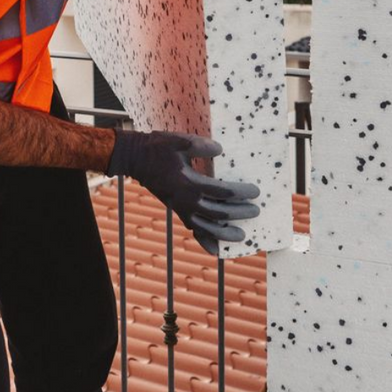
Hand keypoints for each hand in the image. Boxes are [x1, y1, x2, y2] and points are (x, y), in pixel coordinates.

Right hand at [107, 130, 259, 255]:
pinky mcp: (177, 210)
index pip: (223, 192)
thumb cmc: (158, 148)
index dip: (241, 193)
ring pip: (207, 227)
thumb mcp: (178, 141)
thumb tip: (220, 149)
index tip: (256, 191)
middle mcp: (186, 200)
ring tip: (242, 235)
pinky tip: (216, 251)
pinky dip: (204, 241)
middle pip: (219, 213)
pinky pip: (193, 229)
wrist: (135, 159)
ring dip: (225, 233)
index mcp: (189, 183)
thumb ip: (200, 145)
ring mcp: (181, 208)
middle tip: (256, 211)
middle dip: (239, 213)